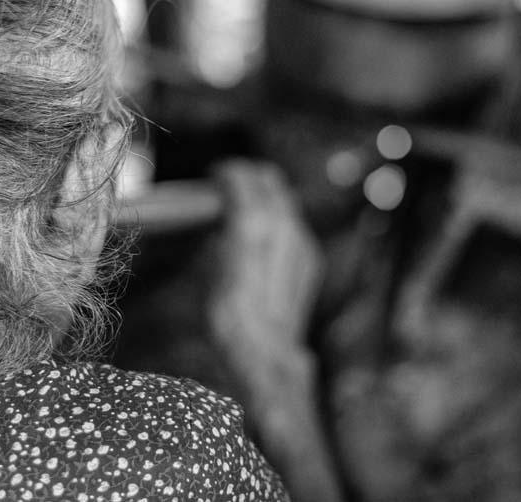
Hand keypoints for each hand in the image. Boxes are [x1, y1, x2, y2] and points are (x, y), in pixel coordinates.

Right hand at [210, 159, 322, 344]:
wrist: (265, 348)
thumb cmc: (228, 312)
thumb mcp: (209, 265)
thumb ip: (219, 232)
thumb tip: (221, 218)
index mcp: (253, 221)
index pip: (241, 175)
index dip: (224, 172)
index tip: (212, 176)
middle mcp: (283, 224)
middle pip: (269, 178)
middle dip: (249, 176)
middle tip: (229, 184)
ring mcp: (301, 239)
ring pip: (285, 199)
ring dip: (265, 196)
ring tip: (244, 208)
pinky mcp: (310, 255)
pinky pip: (294, 223)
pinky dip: (278, 218)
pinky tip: (263, 236)